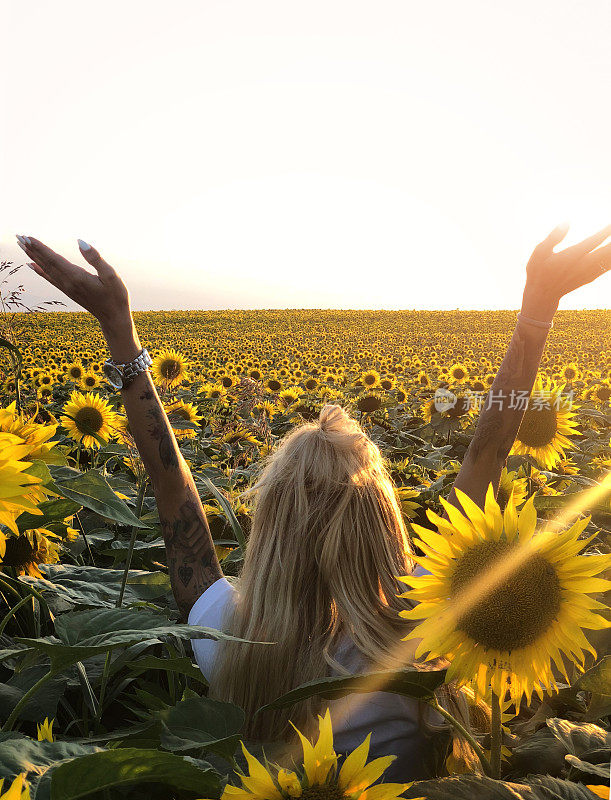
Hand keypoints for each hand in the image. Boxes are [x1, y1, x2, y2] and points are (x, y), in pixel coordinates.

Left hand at [16, 236, 130, 327]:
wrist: (114, 319)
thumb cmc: (116, 297)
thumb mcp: (111, 276)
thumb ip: (95, 258)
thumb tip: (80, 241)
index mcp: (76, 277)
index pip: (54, 259)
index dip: (40, 247)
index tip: (26, 237)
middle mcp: (68, 283)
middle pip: (46, 263)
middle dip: (32, 249)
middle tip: (18, 237)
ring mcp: (67, 288)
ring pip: (46, 269)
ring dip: (33, 256)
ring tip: (22, 245)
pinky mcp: (69, 291)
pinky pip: (50, 278)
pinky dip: (39, 270)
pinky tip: (32, 265)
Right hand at [522, 223, 610, 321]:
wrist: (542, 296)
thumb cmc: (539, 272)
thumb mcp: (539, 253)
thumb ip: (553, 237)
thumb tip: (567, 222)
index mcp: (570, 257)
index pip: (593, 242)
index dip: (605, 232)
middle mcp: (582, 266)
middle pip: (605, 252)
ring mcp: (588, 273)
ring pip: (607, 261)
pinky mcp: (590, 277)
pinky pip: (606, 267)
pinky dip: (610, 261)